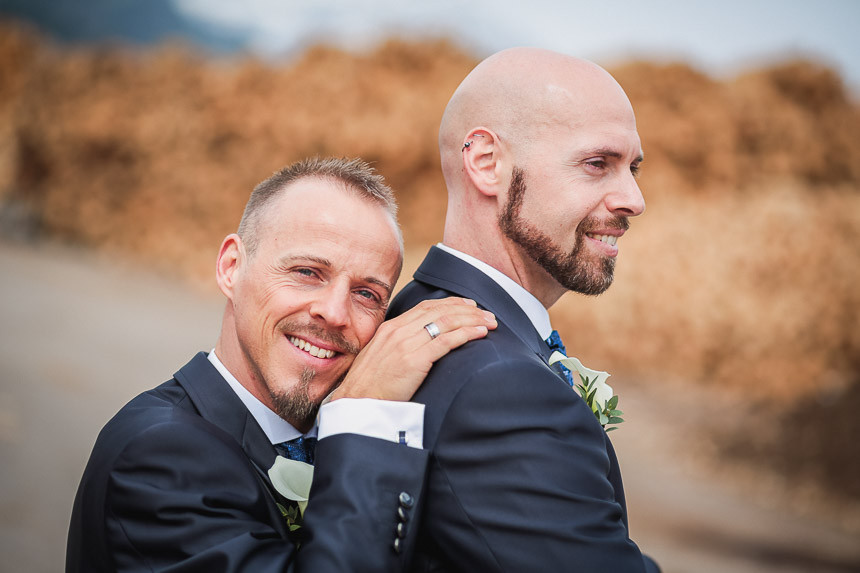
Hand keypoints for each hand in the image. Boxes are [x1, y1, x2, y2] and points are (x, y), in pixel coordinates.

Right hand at [331, 297, 495, 401]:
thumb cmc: (369, 386)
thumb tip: (420, 345)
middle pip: (440, 311)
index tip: (469, 305)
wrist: (356, 401)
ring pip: (446, 322)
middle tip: (487, 314)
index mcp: (391, 327)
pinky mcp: (414, 360)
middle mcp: (399, 331)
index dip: (451, 304)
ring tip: (490, 323)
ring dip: (472, 320)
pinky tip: (480, 334)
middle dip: (467, 310)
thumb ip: (399, 346)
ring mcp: (406, 344)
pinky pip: (445, 341)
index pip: (426, 307)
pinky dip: (466, 334)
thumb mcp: (381, 357)